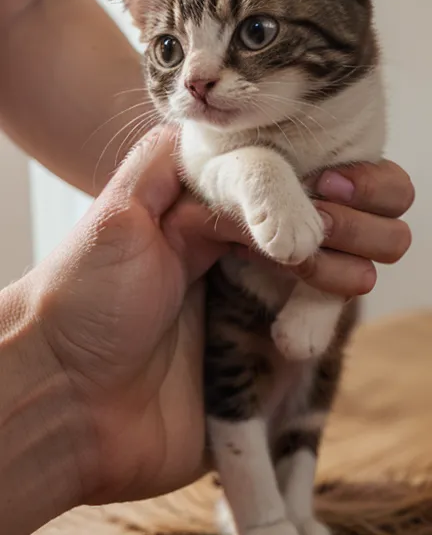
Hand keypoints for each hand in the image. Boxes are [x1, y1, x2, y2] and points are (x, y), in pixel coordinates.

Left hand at [0, 129, 412, 534]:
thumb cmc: (80, 302)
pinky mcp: (257, 373)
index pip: (280, 190)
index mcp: (204, 224)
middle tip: (328, 234)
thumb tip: (226, 132)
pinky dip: (325, 325)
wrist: (62, 403)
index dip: (315, 182)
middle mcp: (234, 266)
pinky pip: (309, 345)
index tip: (332, 186)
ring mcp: (249, 319)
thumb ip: (166, 162)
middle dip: (343, 226)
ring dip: (342, 272)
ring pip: (321, 285)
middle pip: (311, 234)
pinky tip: (324, 310)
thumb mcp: (118, 214)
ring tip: (339, 274)